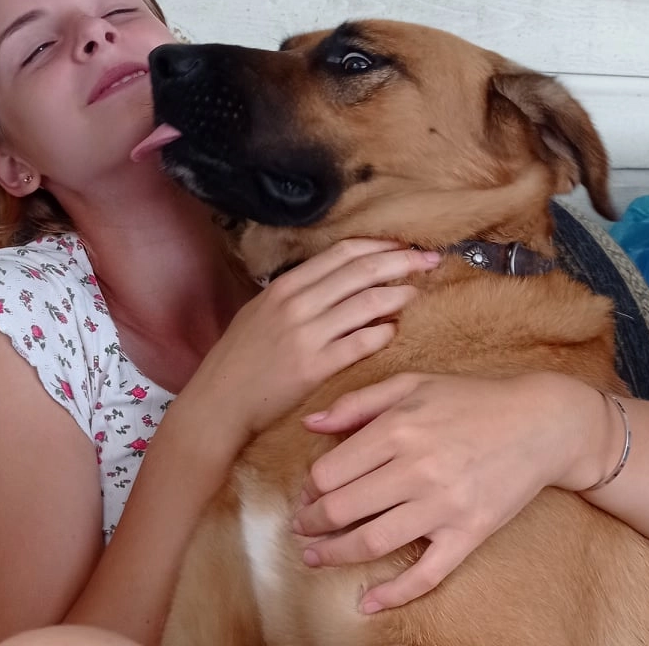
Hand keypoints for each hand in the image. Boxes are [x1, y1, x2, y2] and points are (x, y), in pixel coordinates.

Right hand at [191, 240, 440, 440]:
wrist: (219, 403)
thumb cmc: (238, 358)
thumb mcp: (260, 312)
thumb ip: (295, 294)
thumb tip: (334, 280)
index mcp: (285, 286)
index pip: (342, 253)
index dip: (379, 246)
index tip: (404, 246)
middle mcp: (297, 304)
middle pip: (361, 271)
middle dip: (401, 262)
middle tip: (429, 261)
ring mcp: (307, 335)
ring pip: (366, 303)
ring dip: (397, 295)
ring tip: (416, 293)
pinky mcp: (315, 367)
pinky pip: (360, 343)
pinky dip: (381, 332)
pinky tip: (393, 330)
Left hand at [293, 371, 589, 612]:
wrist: (539, 422)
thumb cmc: (470, 398)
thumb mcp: (412, 384)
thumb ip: (357, 402)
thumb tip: (311, 424)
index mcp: (398, 428)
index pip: (331, 472)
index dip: (309, 488)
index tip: (306, 493)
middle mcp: (417, 469)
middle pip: (343, 509)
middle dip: (312, 523)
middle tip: (302, 526)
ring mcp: (443, 506)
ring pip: (373, 542)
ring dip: (335, 555)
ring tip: (315, 556)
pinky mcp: (469, 533)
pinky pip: (426, 574)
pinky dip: (393, 594)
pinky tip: (367, 601)